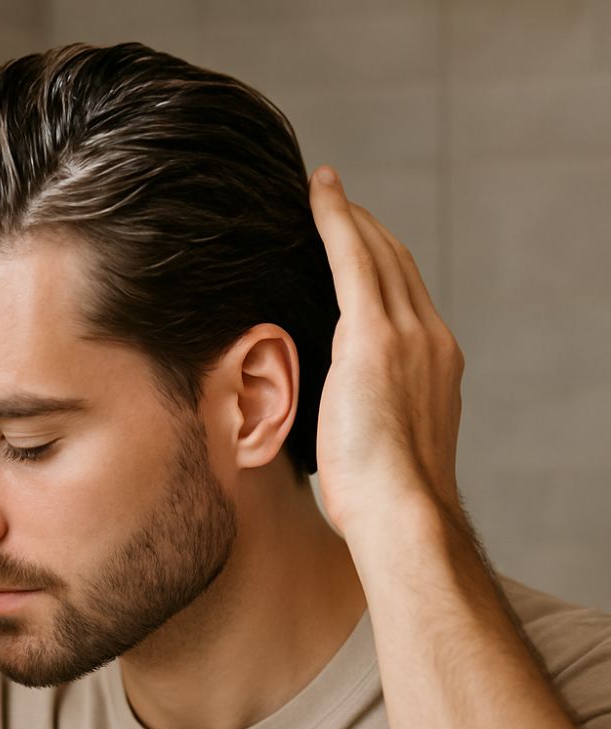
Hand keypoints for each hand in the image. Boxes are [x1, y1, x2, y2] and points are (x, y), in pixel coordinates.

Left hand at [308, 165, 465, 539]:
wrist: (400, 512)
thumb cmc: (382, 498)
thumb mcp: (383, 443)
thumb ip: (370, 409)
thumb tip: (343, 408)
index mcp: (435, 365)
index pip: (407, 298)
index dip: (383, 263)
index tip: (361, 244)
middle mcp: (431, 340)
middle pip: (398, 266)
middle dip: (368, 229)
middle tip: (338, 202)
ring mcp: (408, 336)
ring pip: (378, 254)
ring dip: (351, 217)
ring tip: (325, 191)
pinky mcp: (374, 337)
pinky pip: (352, 260)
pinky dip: (336, 220)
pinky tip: (319, 192)